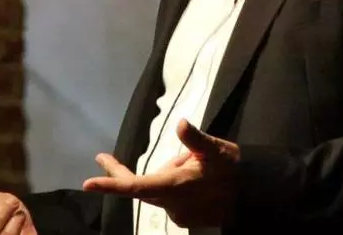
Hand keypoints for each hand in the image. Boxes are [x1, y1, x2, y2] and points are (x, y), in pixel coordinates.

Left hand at [83, 119, 239, 227]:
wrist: (254, 195)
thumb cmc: (234, 169)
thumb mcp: (217, 150)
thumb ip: (196, 139)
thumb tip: (180, 123)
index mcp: (175, 187)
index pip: (136, 186)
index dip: (111, 184)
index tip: (88, 183)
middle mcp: (172, 204)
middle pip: (140, 186)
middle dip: (125, 172)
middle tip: (103, 157)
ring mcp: (178, 214)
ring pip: (159, 190)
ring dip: (167, 175)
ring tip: (193, 163)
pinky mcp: (185, 219)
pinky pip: (170, 198)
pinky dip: (175, 186)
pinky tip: (195, 178)